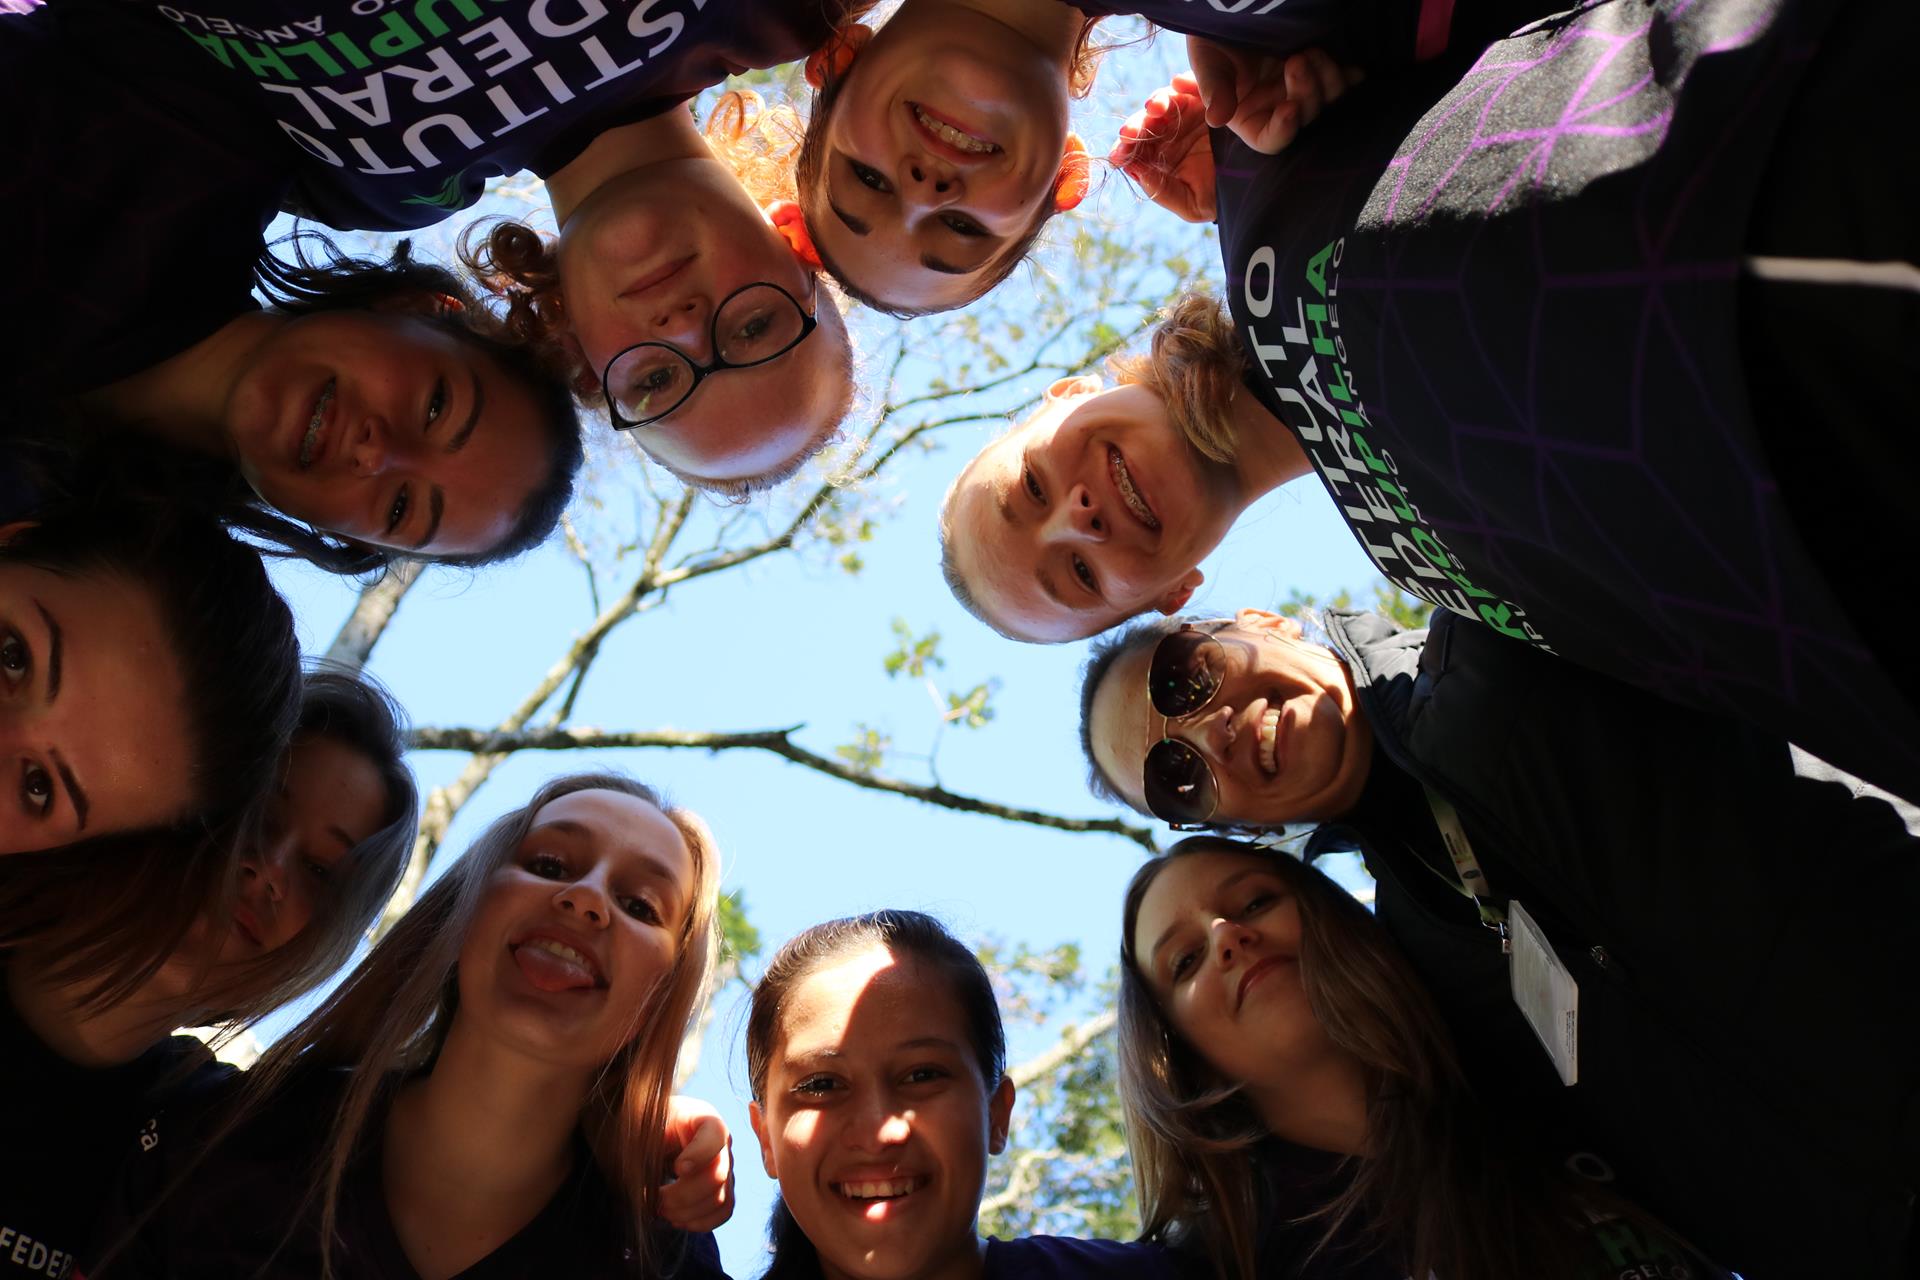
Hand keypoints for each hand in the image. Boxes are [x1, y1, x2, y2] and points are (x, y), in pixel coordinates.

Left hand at [655, 1095, 734, 1232]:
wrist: (650, 1135)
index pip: (715, 1135)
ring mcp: (726, 1168)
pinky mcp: (723, 1190)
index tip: (676, 1169)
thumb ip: (642, 1148)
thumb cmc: (644, 1128)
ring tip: (660, 1211)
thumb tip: (644, 1182)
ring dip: (687, 1213)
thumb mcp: (641, 1129)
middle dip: (682, 1196)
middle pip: (717, 1176)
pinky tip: (676, 1220)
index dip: (699, 1155)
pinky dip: (700, 1222)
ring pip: (720, 1199)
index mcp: (703, 1118)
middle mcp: (721, 1143)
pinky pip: (723, 1212)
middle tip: (654, 1201)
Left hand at [1109, 72, 1217, 223]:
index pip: (1136, 153)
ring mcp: (1187, 113)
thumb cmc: (1225, 195)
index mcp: (1161, 160)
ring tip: (1157, 109)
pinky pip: (1190, 86)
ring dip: (1155, 104)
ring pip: (1162, 103)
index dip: (1126, 152)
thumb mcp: (1194, 205)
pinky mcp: (1206, 96)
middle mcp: (1169, 135)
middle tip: (1130, 132)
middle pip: (1144, 125)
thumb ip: (1164, 193)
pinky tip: (1177, 87)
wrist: (1263, 179)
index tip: (1121, 155)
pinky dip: (1182, 84)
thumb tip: (1136, 174)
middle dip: (1135, 128)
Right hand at [1186, 36, 1362, 154]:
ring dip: (1328, 81)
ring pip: (1327, 101)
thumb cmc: (1216, 36)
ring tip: (1314, 51)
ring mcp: (1302, 88)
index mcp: (1251, 116)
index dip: (1284, 131)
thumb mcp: (1208, 59)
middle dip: (1307, 92)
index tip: (1290, 109)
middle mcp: (1279, 107)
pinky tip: (1354, 68)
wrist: (1236, 6)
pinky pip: (1344, 80)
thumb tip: (1217, 119)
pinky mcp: (1320, 68)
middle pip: (1305, 118)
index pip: (1270, 140)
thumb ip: (1212, 89)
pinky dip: (1350, 76)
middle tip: (1299, 59)